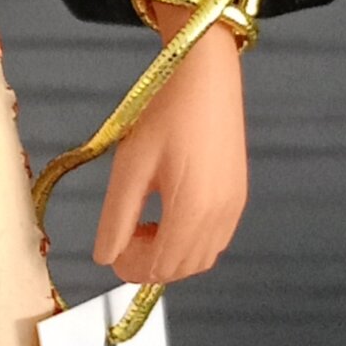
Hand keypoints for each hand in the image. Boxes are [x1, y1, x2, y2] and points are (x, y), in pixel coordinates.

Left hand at [91, 19, 248, 284]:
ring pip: (200, 260)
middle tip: (124, 236)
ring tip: (144, 225)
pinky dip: (189, 244)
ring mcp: (235, 208)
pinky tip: (168, 216)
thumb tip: (105, 257)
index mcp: (192, 211)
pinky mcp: (239, 197)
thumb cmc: (166, 113)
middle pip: (181, 269)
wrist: (206, 76)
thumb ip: (116, 218)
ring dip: (169, 256)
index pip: (159, 267)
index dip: (129, 267)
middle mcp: (220, 217)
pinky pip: (215, 241)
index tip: (110, 248)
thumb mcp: (130, 166)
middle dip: (148, 264)